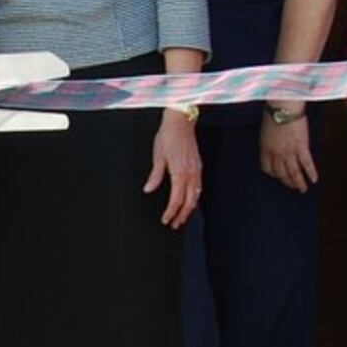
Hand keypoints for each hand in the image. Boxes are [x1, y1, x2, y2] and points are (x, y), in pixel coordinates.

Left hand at [147, 111, 202, 228]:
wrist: (180, 121)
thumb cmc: (168, 136)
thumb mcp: (158, 156)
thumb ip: (155, 176)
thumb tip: (148, 189)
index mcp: (180, 173)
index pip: (176, 200)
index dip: (171, 212)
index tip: (166, 220)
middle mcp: (191, 173)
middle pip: (189, 202)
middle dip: (182, 216)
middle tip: (175, 224)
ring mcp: (197, 170)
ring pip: (196, 196)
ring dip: (189, 208)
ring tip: (182, 216)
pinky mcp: (198, 166)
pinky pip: (198, 187)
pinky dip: (194, 197)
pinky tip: (190, 200)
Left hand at [262, 111, 317, 190]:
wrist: (283, 108)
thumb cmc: (273, 113)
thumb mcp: (266, 130)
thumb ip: (269, 142)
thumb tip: (274, 146)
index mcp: (265, 149)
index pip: (268, 168)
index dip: (274, 174)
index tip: (277, 176)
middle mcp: (276, 154)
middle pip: (281, 173)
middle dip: (287, 182)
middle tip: (292, 187)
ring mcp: (289, 152)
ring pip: (294, 172)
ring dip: (298, 183)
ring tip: (303, 189)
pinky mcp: (302, 148)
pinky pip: (306, 164)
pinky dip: (310, 173)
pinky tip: (314, 180)